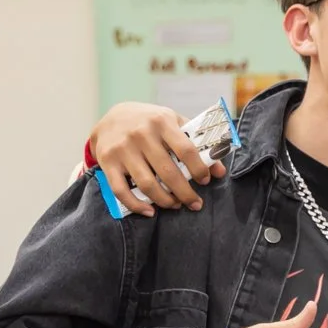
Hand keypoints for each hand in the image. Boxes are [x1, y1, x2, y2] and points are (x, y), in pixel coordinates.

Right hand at [91, 102, 225, 217]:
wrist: (111, 117)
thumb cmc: (149, 122)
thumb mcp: (172, 123)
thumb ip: (195, 142)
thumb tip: (219, 170)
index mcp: (161, 121)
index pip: (186, 149)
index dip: (199, 169)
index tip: (205, 181)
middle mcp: (141, 134)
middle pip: (168, 172)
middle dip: (185, 193)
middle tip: (195, 203)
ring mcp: (123, 148)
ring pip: (147, 185)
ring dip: (165, 201)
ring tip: (175, 205)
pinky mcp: (108, 162)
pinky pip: (122, 191)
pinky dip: (137, 205)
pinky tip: (150, 211)